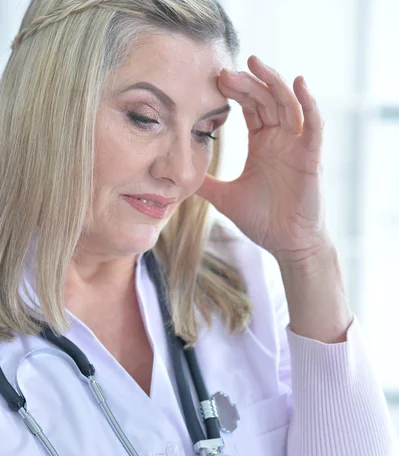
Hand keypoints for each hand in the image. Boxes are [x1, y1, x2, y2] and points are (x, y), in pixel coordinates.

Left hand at [199, 56, 326, 261]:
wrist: (286, 245)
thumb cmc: (262, 221)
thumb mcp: (225, 198)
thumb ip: (205, 184)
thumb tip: (177, 176)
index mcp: (261, 144)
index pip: (250, 108)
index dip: (235, 92)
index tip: (214, 80)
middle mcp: (280, 140)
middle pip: (266, 100)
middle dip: (248, 83)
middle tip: (225, 72)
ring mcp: (297, 146)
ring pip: (288, 104)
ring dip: (274, 83)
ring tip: (256, 65)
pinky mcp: (311, 157)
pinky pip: (314, 125)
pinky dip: (309, 104)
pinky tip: (299, 83)